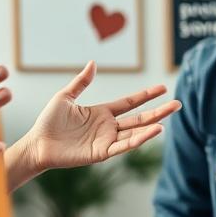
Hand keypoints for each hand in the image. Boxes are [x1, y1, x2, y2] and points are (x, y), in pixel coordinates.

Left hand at [6, 61, 180, 189]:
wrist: (37, 144)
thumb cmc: (48, 122)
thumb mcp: (65, 97)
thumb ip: (81, 82)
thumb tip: (93, 63)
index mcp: (101, 113)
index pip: (130, 103)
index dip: (146, 95)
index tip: (163, 88)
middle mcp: (108, 127)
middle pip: (139, 117)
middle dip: (158, 111)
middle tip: (178, 104)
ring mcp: (106, 140)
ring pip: (135, 131)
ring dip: (152, 125)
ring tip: (169, 116)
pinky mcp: (102, 153)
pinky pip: (124, 145)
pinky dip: (139, 139)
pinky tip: (153, 131)